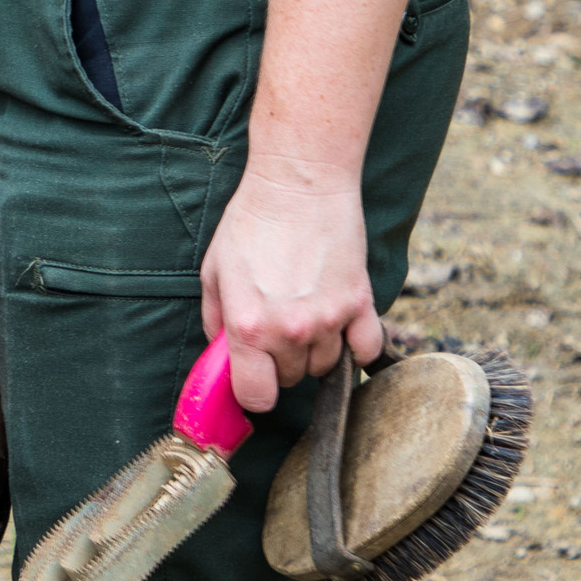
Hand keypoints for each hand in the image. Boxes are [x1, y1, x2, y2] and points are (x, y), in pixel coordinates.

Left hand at [198, 163, 382, 415]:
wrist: (298, 183)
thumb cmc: (251, 223)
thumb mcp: (213, 273)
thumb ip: (216, 323)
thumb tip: (223, 357)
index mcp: (249, 327)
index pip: (257, 397)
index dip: (253, 392)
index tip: (254, 378)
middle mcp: (290, 330)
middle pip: (292, 380)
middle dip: (280, 362)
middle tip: (275, 326)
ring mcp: (329, 319)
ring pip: (325, 366)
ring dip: (314, 351)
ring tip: (304, 314)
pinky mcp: (360, 303)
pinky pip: (366, 350)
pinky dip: (355, 347)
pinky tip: (340, 328)